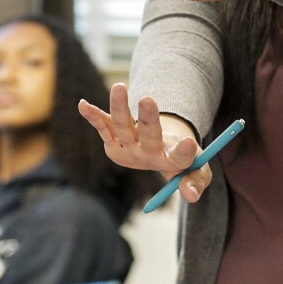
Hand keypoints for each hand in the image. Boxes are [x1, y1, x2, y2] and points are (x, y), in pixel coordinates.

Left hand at [76, 84, 211, 202]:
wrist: (160, 153)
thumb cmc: (183, 158)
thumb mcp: (199, 170)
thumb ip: (198, 181)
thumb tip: (191, 197)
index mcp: (170, 163)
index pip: (178, 160)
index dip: (183, 153)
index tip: (190, 143)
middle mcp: (147, 155)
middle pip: (148, 137)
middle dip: (148, 119)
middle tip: (148, 99)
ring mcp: (127, 147)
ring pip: (122, 126)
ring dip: (119, 107)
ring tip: (119, 87)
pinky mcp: (113, 140)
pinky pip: (102, 126)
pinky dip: (93, 116)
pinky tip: (83, 105)